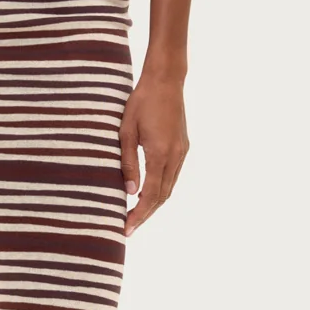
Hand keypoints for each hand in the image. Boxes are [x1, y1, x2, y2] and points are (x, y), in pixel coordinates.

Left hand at [119, 71, 188, 237]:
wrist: (166, 80)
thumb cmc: (141, 102)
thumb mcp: (126, 131)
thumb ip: (128, 162)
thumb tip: (130, 192)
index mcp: (160, 153)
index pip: (150, 195)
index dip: (139, 215)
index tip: (126, 228)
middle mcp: (175, 156)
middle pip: (162, 196)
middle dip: (146, 214)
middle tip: (128, 228)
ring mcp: (182, 152)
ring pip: (169, 188)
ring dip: (154, 203)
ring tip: (135, 215)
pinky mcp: (183, 147)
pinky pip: (173, 176)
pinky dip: (161, 189)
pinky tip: (148, 192)